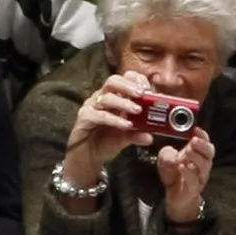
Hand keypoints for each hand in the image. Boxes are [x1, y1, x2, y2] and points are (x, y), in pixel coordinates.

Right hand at [63, 70, 150, 193]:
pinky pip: (99, 115)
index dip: (136, 81)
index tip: (148, 88)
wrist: (88, 155)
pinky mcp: (85, 118)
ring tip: (137, 110)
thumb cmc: (107, 140)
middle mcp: (102, 97)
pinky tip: (126, 125)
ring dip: (124, 103)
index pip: (124, 79)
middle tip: (142, 94)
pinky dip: (114, 119)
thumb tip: (151, 137)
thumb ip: (138, 134)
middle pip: (113, 81)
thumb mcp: (127, 137)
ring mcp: (92, 106)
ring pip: (106, 97)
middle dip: (129, 86)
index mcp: (114, 97)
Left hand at [156, 125, 215, 224]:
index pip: (205, 142)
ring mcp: (199, 178)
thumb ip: (168, 153)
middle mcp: (201, 165)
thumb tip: (172, 153)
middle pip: (209, 153)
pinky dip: (188, 173)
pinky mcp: (193, 189)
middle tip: (193, 140)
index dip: (202, 135)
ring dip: (196, 157)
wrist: (175, 197)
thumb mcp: (166, 158)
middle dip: (203, 145)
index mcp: (197, 154)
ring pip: (204, 166)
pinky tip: (182, 166)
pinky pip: (194, 181)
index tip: (195, 129)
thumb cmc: (174, 175)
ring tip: (188, 151)